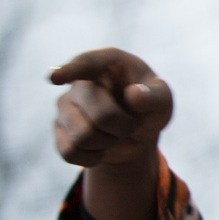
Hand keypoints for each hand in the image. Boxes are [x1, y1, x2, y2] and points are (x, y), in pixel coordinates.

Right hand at [51, 48, 172, 219]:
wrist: (136, 132)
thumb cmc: (149, 105)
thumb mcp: (162, 98)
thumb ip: (155, 96)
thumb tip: (134, 94)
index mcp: (107, 62)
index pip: (87, 63)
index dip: (71, 70)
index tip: (55, 78)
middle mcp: (81, 81)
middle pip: (98, 113)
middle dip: (122, 127)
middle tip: (131, 124)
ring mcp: (65, 105)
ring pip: (82, 136)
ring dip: (107, 143)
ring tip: (114, 133)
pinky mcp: (58, 129)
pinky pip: (70, 152)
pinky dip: (92, 157)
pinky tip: (100, 147)